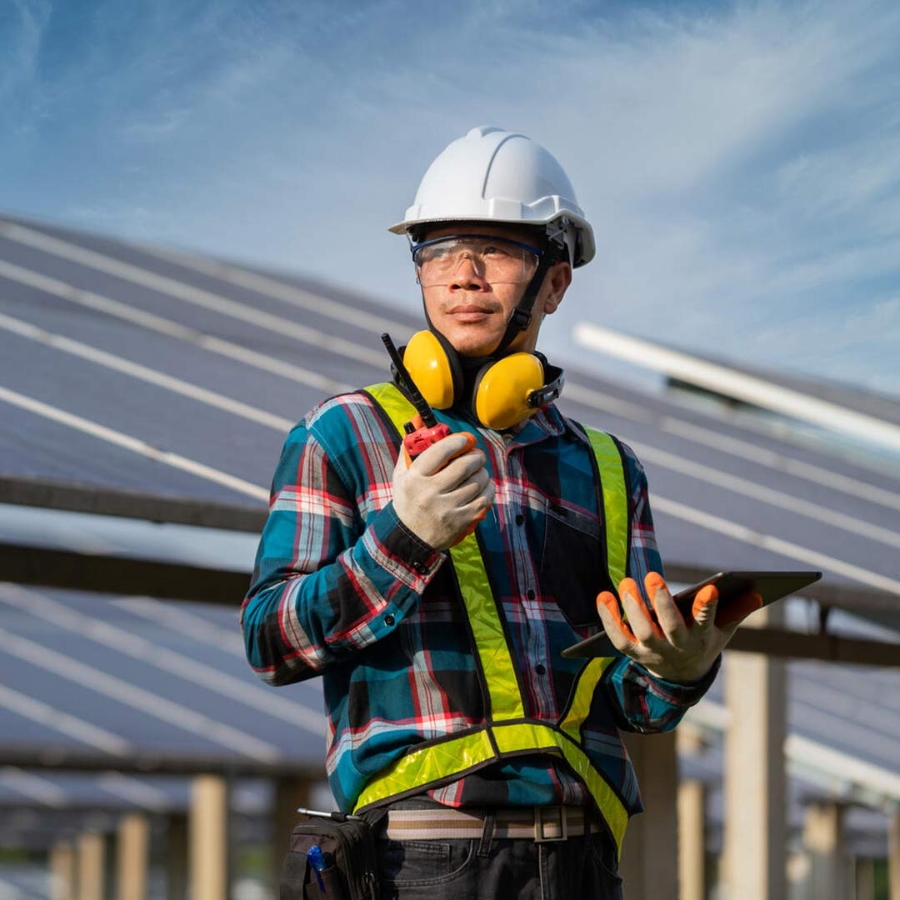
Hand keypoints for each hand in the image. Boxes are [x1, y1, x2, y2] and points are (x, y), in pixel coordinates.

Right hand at [392, 433, 494, 550]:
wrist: (409, 538)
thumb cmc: (407, 502)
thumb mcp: (401, 477)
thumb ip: (408, 452)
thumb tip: (418, 426)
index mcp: (415, 479)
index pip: (440, 452)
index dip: (457, 441)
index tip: (465, 440)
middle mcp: (431, 493)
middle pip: (464, 466)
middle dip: (476, 456)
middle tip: (477, 455)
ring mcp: (447, 508)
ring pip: (477, 482)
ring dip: (483, 473)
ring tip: (479, 471)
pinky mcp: (461, 521)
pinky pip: (483, 499)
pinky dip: (488, 489)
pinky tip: (484, 486)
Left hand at [595, 572, 762, 683]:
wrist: (683, 676)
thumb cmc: (704, 640)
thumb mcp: (724, 629)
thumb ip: (738, 610)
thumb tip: (759, 592)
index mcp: (702, 638)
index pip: (706, 622)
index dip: (708, 607)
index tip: (710, 589)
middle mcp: (677, 647)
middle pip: (669, 627)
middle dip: (662, 603)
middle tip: (653, 576)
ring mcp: (654, 652)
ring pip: (642, 633)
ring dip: (633, 608)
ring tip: (627, 583)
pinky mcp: (634, 653)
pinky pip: (619, 638)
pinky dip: (609, 619)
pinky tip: (604, 597)